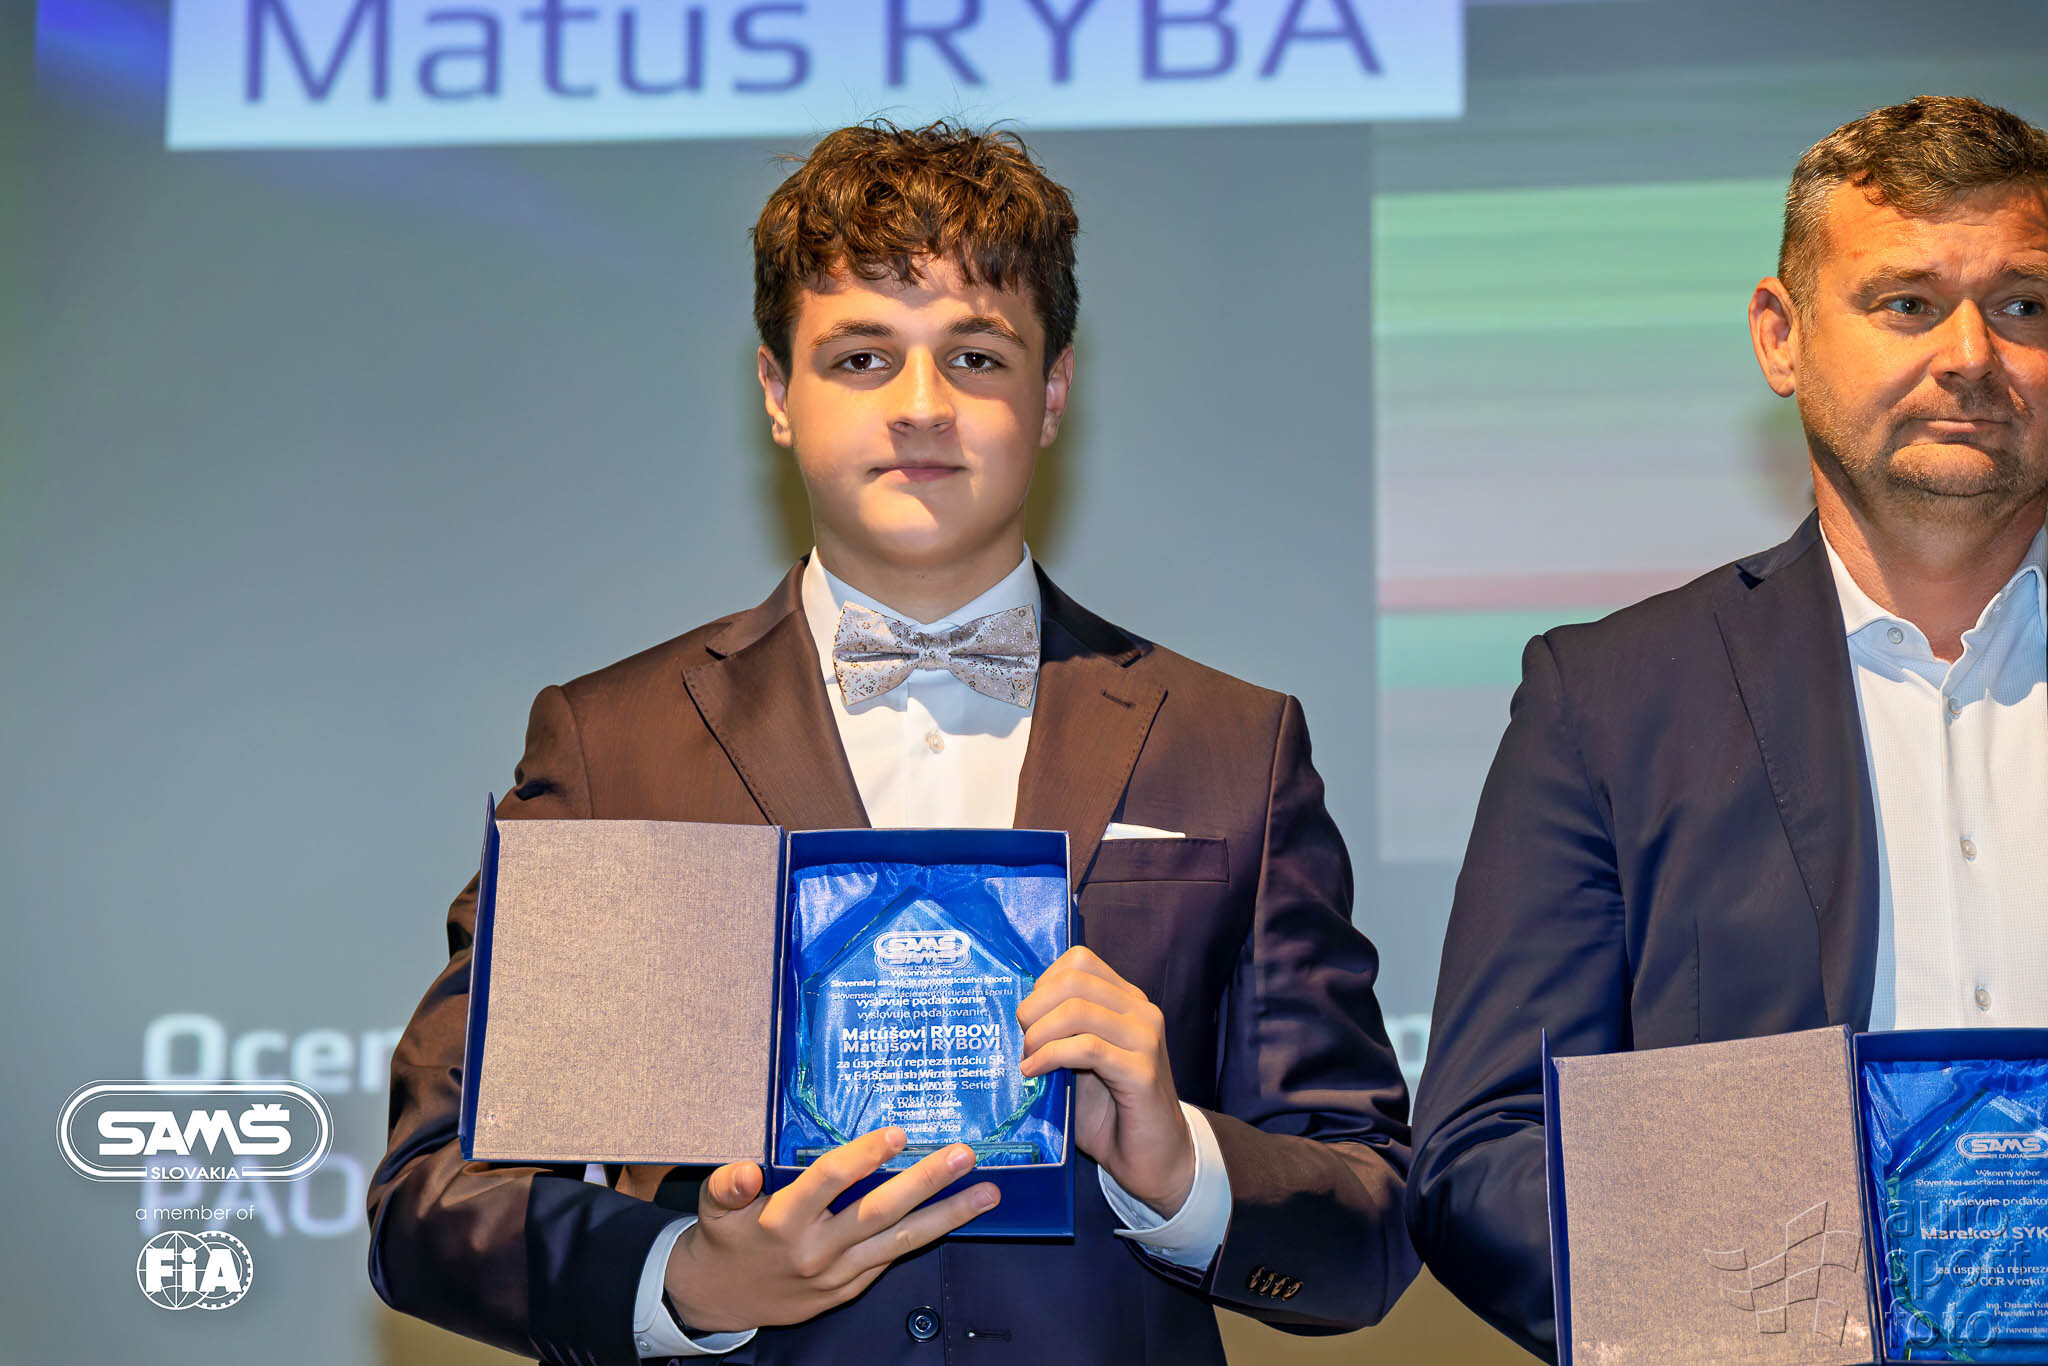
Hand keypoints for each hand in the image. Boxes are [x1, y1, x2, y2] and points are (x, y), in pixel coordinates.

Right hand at [662, 1127, 996, 1333]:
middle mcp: (816, 1250)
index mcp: (783, 1222)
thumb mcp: (714, 1207)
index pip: (829, 1182)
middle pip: (878, 1212)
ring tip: (987, 1193)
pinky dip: (926, 1237)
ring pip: (899, 1242)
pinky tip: (956, 1216)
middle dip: (925, 1183)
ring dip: (947, 1216)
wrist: (721, 1300)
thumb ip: (727, 1185)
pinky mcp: (849, 1289)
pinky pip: (892, 1259)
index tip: (898, 1132)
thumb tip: (746, 1171)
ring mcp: (838, 1275)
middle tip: (964, 1155)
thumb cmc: (725, 1238)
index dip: (864, 1157)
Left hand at [1018, 946, 1193, 1217]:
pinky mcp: (1142, 1071)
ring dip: (1039, 1035)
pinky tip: (1034, 1073)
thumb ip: (1058, 1034)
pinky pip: (1087, 1048)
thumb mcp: (1078, 1063)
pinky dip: (1051, 1056)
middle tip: (1021, 1041)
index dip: (1043, 983)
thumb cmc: (1110, 1113)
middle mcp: (1141, 1011)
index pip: (1079, 961)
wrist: (1154, 1159)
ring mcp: (1146, 1038)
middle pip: (1074, 980)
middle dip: (1034, 1008)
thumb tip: (1011, 1017)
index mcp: (1127, 1000)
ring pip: (1078, 1010)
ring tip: (1026, 1061)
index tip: (1026, 1019)